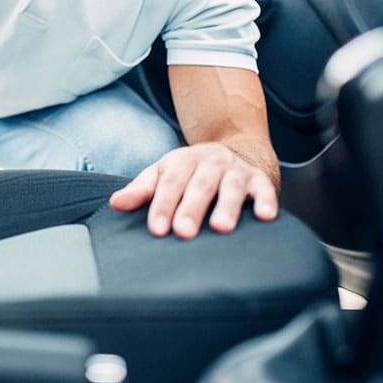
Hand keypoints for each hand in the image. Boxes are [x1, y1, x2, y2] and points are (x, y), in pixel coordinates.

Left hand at [109, 142, 278, 238]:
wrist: (235, 151)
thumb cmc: (192, 172)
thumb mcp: (164, 174)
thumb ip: (142, 190)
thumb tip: (115, 203)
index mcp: (184, 160)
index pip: (170, 182)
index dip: (163, 204)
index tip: (157, 229)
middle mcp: (211, 163)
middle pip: (200, 184)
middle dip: (191, 208)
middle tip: (183, 232)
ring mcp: (237, 170)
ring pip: (232, 186)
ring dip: (227, 206)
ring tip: (220, 227)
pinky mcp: (261, 180)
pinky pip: (265, 189)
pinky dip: (267, 201)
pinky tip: (265, 216)